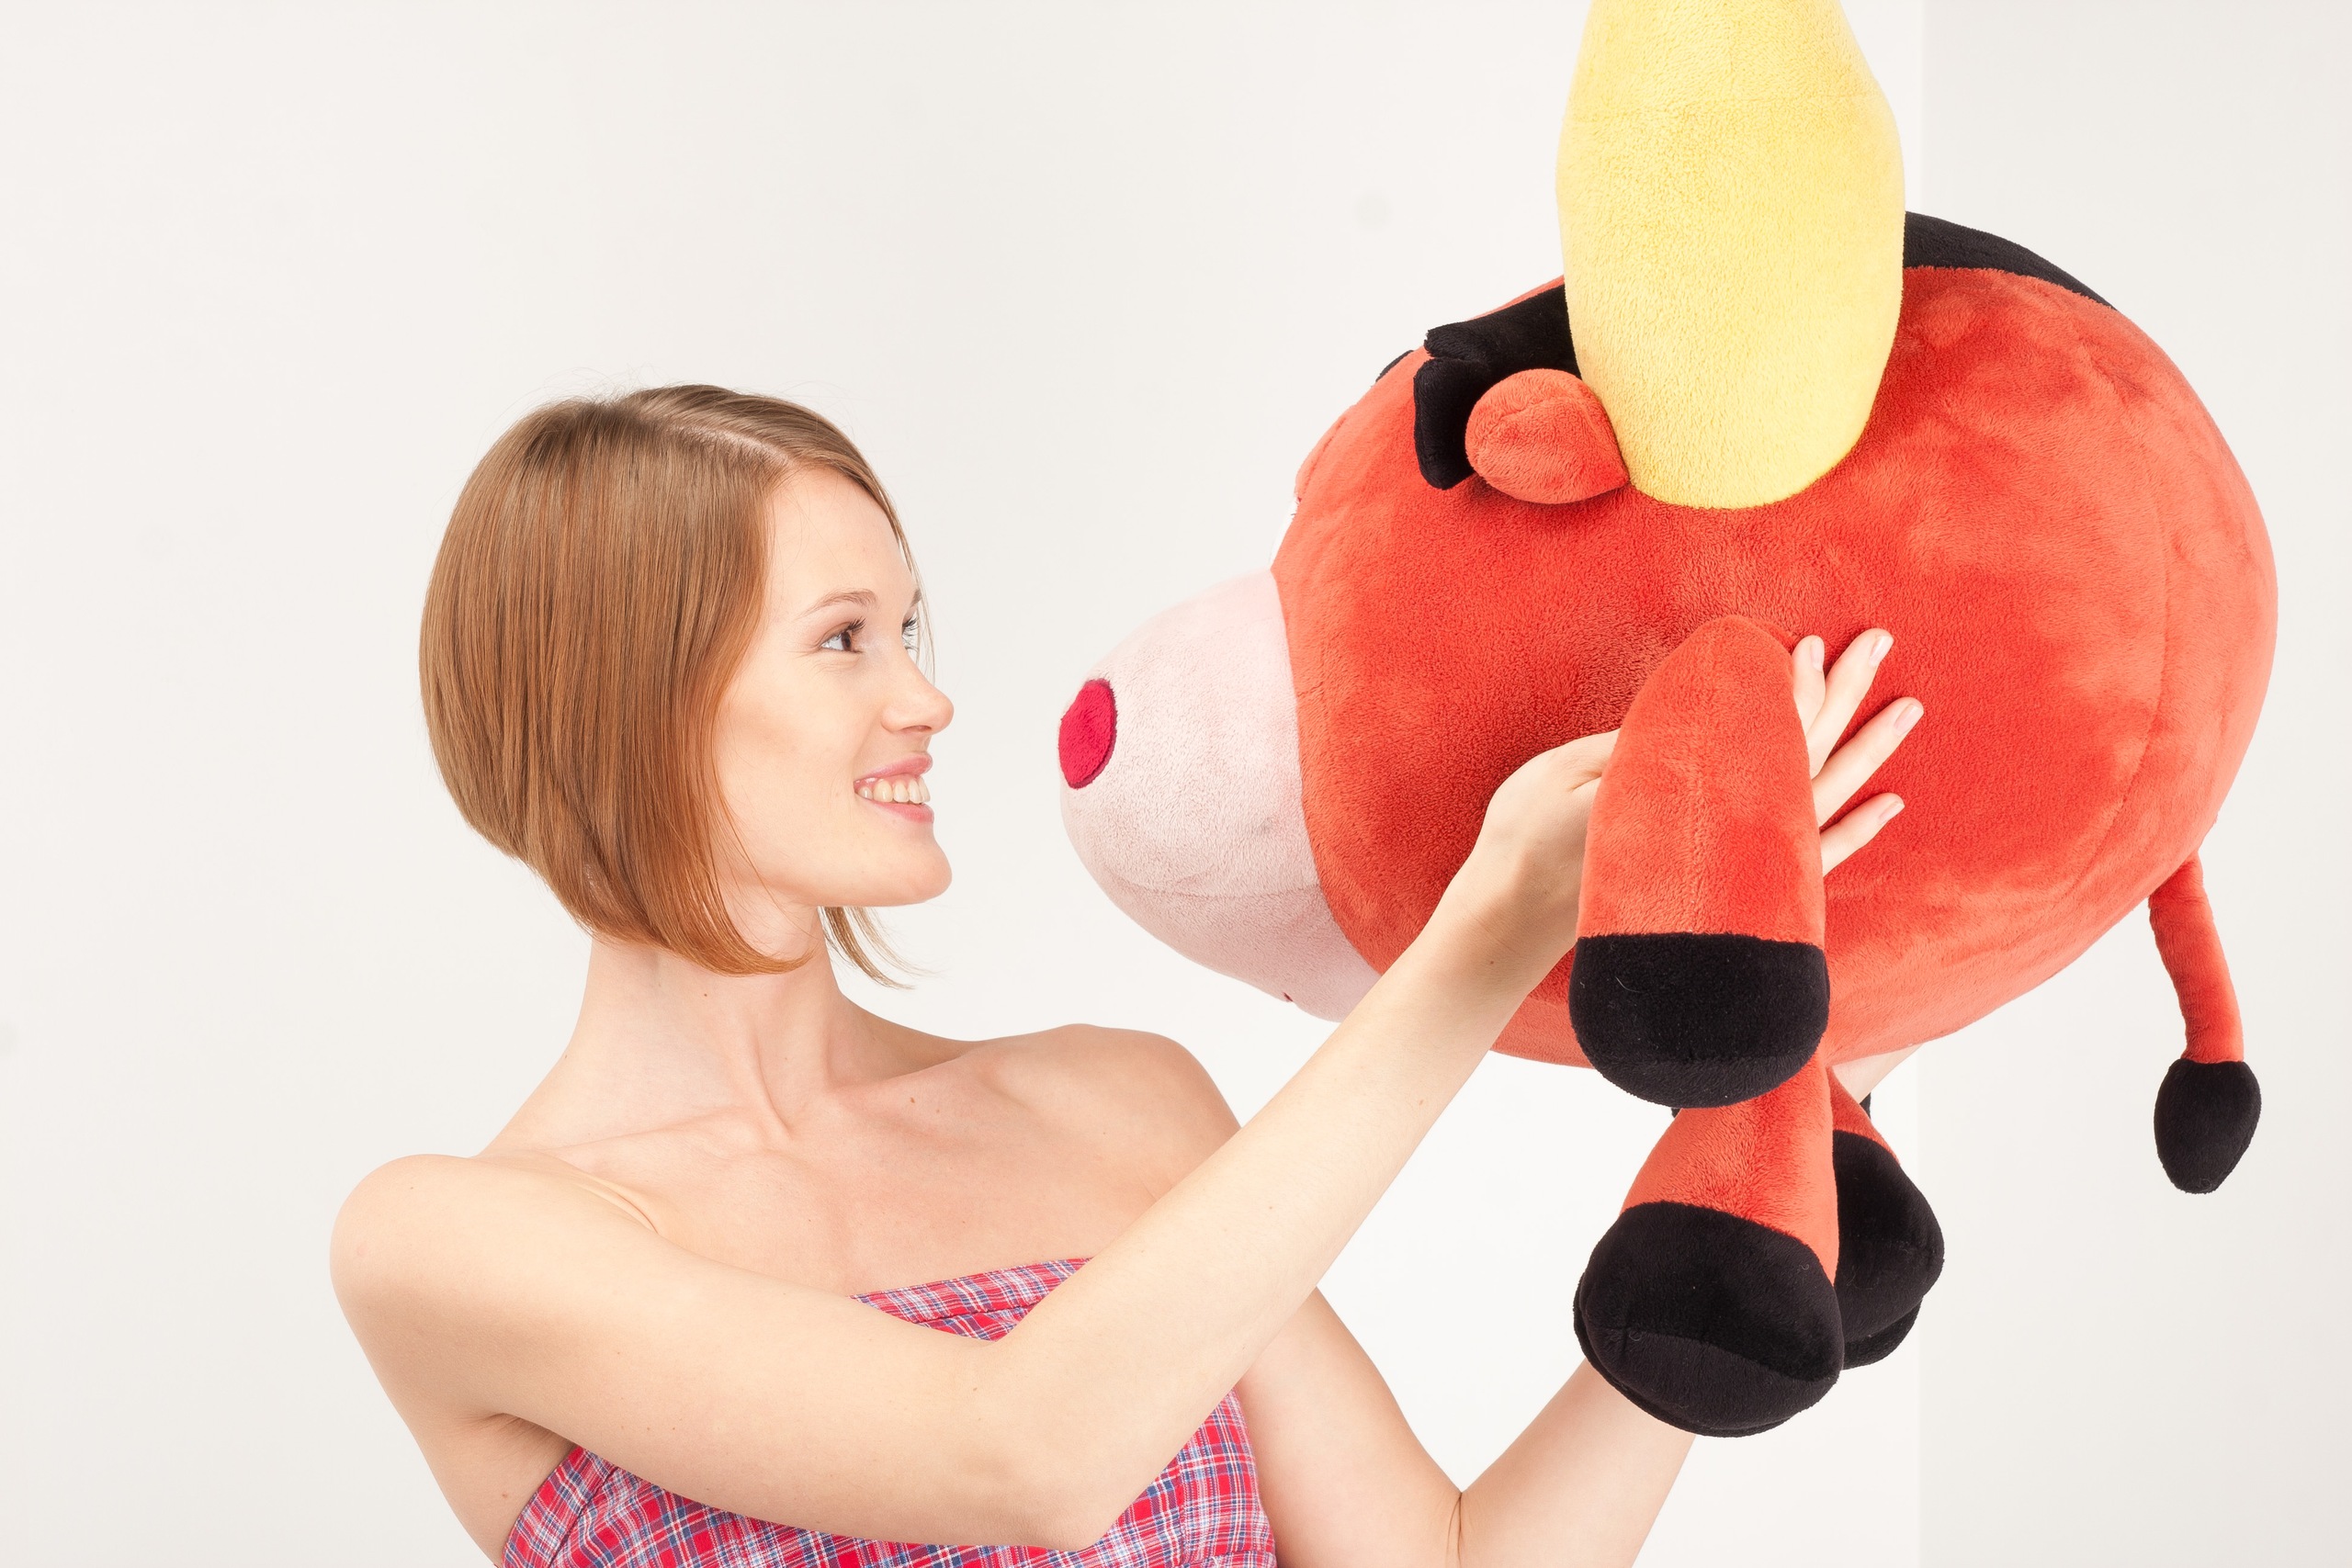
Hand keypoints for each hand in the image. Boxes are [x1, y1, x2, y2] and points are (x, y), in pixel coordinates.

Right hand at [1434, 629, 1919, 989]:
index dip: (1790, 685)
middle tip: (1881, 642)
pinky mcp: (1731, 891)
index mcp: (1681, 795)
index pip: (1756, 733)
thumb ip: (1633, 743)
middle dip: (1846, 694)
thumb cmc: (1521, 840)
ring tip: (1906, 710)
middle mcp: (1722, 831)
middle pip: (1804, 752)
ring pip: (1821, 799)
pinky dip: (1854, 831)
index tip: (1813, 641)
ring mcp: (1734, 866)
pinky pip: (1810, 857)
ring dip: (1868, 752)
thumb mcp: (1562, 772)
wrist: (1511, 923)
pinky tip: (1887, 804)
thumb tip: (1698, 711)